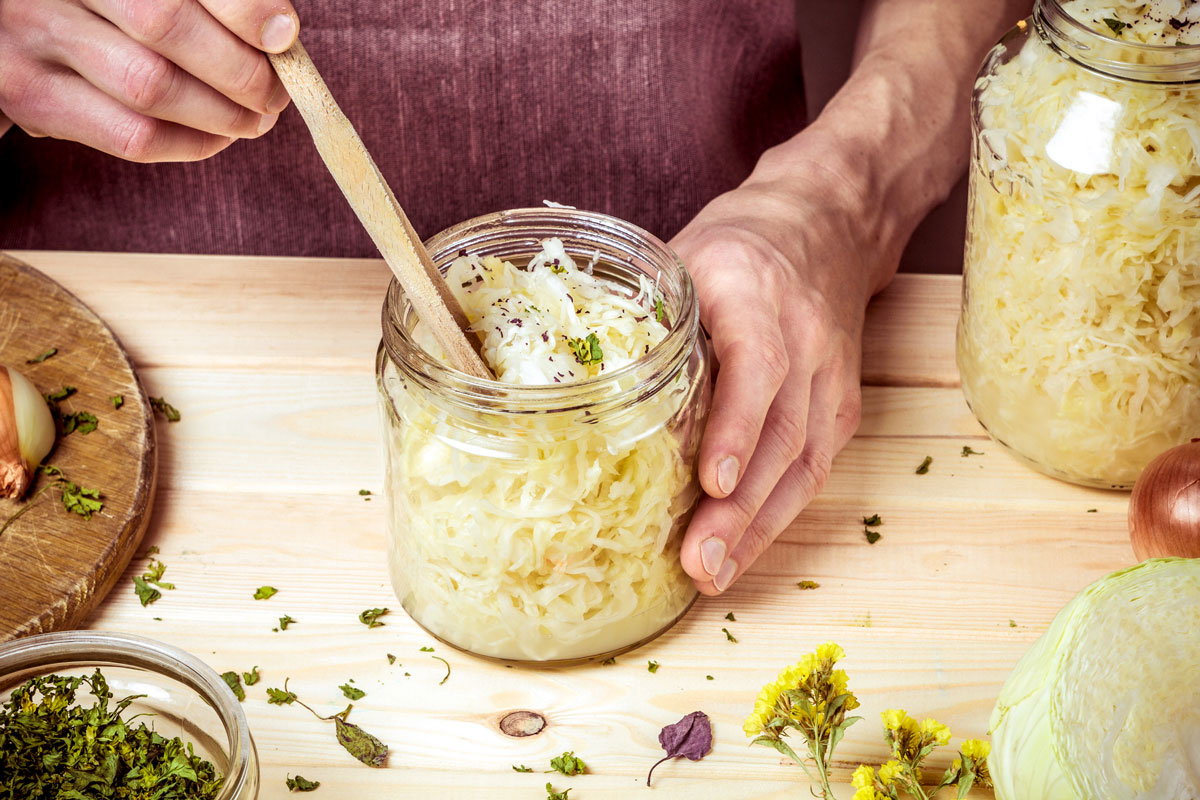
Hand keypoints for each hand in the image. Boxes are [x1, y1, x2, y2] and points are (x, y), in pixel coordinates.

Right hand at [0, 0, 298, 161]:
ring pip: (151, 86)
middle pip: (165, 26)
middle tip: (274, 90)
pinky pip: (130, 135)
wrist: (9, 24)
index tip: (284, 34)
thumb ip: (201, 3)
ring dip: (223, 113)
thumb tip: (277, 33)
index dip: (241, 9)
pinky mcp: (29, 97)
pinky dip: (190, 143)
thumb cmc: (98, 8)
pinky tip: (219, 136)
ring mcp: (33, 38)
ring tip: (256, 117)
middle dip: (239, 68)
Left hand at [673, 153, 883, 594]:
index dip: (736, 426)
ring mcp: (831, 374)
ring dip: (758, 526)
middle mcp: (804, 336)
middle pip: (781, 431)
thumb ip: (643, 315)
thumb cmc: (739, 247)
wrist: (826, 225)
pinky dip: (777, 514)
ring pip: (803, 461)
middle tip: (697, 562)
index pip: (758, 363)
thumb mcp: (683, 257)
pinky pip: (813, 467)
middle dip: (740, 507)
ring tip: (713, 573)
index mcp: (755, 291)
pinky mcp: (841, 404)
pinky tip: (741, 549)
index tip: (711, 481)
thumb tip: (570, 384)